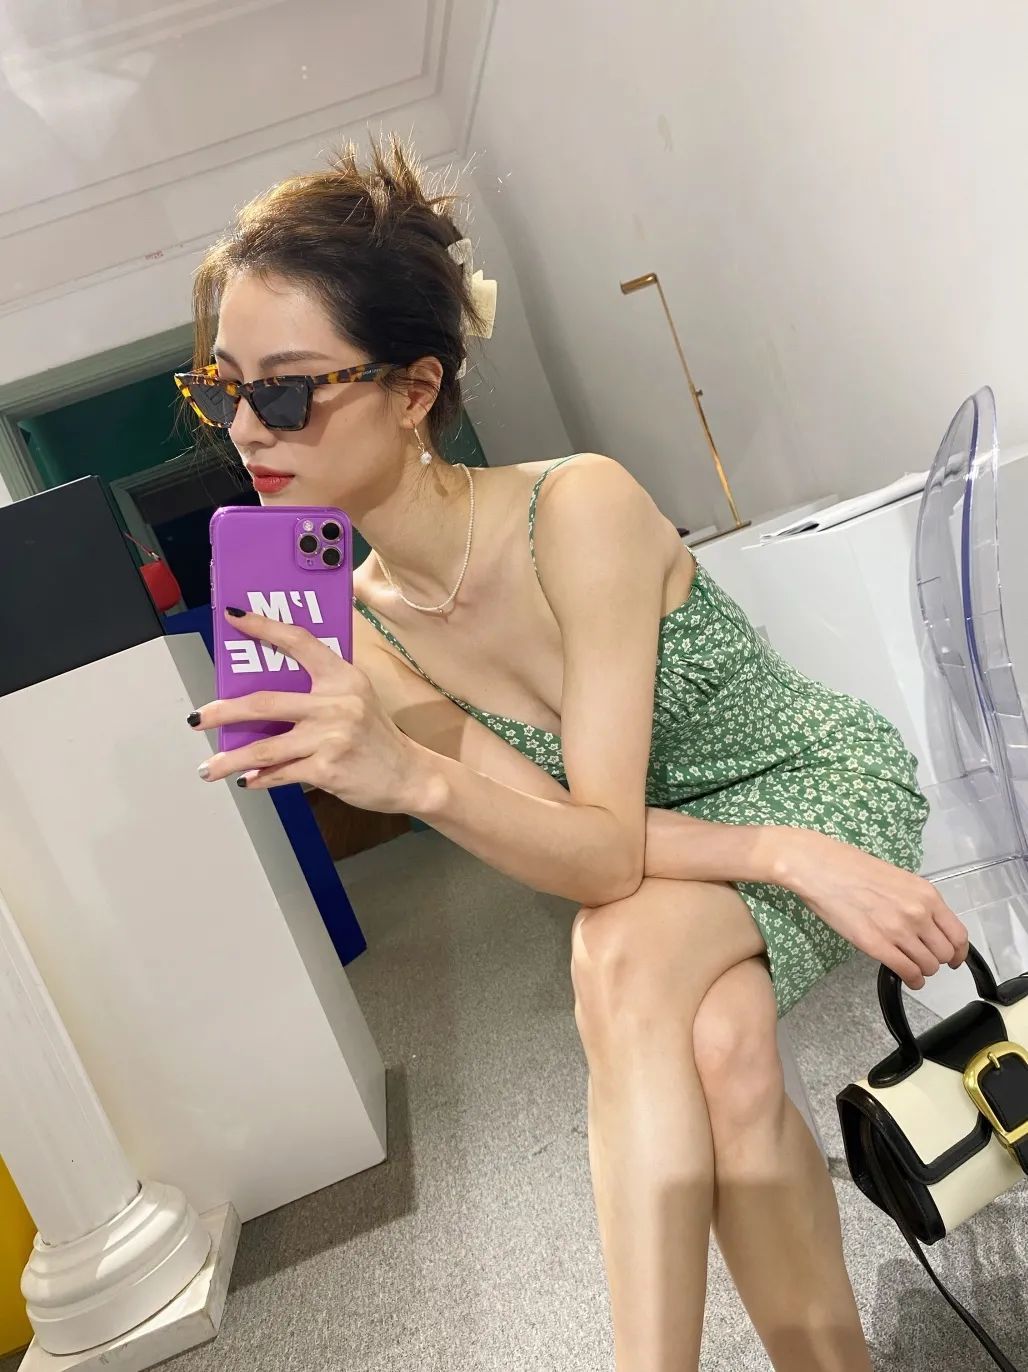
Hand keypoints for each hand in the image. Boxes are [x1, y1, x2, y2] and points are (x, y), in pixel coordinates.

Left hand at [191, 610, 430, 812]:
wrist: (409, 775)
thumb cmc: (375, 735)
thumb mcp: (356, 699)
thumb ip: (319, 691)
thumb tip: (262, 699)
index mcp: (342, 677)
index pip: (298, 641)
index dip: (263, 627)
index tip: (234, 618)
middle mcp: (336, 703)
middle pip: (264, 702)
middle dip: (223, 712)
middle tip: (198, 718)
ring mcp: (331, 737)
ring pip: (265, 747)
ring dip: (231, 759)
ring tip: (208, 768)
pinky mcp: (328, 768)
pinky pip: (281, 772)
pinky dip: (259, 778)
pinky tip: (247, 780)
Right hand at [778, 830, 969, 989]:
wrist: (821, 868)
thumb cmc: (853, 868)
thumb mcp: (898, 879)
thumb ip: (916, 902)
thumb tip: (926, 925)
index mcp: (926, 895)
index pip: (958, 935)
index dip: (959, 953)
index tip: (954, 959)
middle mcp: (919, 914)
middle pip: (945, 954)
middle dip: (937, 960)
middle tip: (923, 958)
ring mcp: (899, 931)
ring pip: (929, 966)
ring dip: (923, 970)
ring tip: (912, 967)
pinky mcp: (877, 946)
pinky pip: (908, 972)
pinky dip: (912, 980)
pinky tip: (907, 978)